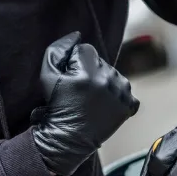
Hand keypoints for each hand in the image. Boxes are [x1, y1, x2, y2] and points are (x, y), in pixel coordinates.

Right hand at [33, 32, 139, 175]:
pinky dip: (118, 97)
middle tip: (81, 92)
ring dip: (105, 83)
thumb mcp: (47, 75)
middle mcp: (107, 81)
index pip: (86, 50)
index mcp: (88, 72)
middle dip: (91, 72)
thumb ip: (58, 49)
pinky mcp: (129, 106)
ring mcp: (121, 94)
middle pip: (101, 62)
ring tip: (92, 99)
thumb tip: (77, 35)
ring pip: (115, 75)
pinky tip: (105, 106)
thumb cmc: (57, 107)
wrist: (69, 139)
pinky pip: (126, 92)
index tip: (71, 80)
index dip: (76, 63)